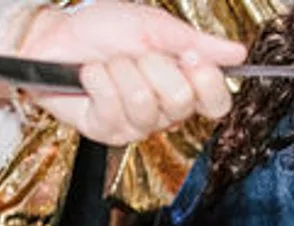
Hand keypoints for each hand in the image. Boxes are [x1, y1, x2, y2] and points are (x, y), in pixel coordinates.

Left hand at [9, 1, 246, 145]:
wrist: (55, 34)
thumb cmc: (102, 29)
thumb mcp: (154, 26)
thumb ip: (196, 42)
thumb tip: (238, 53)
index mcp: (184, 87)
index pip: (217, 103)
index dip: (207, 80)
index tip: (188, 55)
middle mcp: (165, 112)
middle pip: (181, 99)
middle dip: (154, 65)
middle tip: (136, 55)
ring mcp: (136, 125)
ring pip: (146, 103)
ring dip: (122, 71)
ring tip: (109, 63)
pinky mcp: (107, 131)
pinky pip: (115, 108)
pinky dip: (99, 80)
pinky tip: (90, 74)